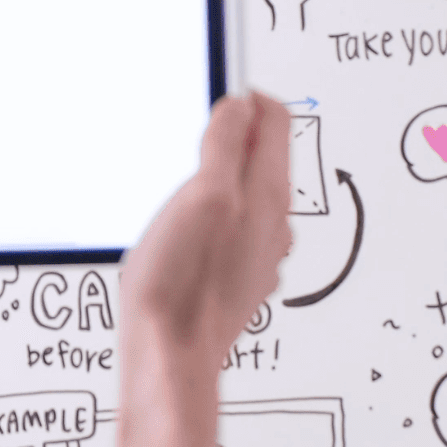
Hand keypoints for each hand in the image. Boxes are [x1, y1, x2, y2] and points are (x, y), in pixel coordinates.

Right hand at [100, 92, 293, 446]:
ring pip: (242, 190)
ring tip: (181, 171)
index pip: (276, 119)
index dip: (244, 94)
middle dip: (229, 131)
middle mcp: (270, 223)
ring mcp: (253, 251)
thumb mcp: (202, 196)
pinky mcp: (231, 274)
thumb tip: (239, 107)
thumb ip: (224, 146)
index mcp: (267, 195)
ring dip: (216, 172)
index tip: (215, 88)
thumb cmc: (183, 286)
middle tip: (194, 123)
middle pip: (260, 153)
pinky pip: (226, 225)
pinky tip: (176, 224)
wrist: (170, 358)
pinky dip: (206, 211)